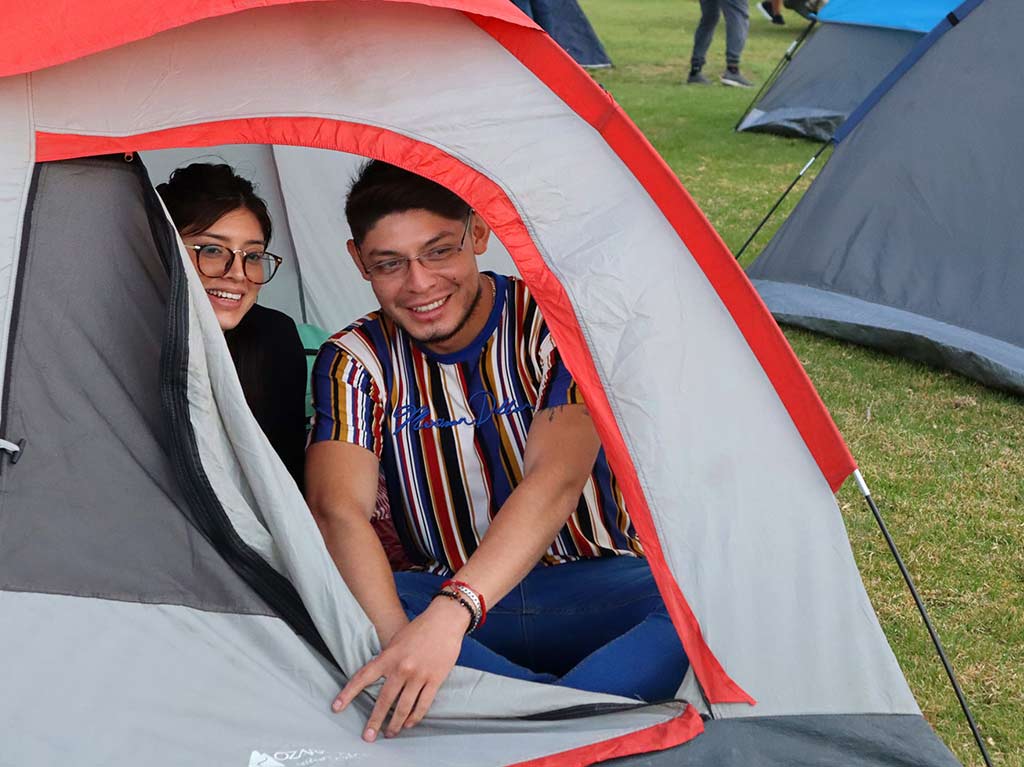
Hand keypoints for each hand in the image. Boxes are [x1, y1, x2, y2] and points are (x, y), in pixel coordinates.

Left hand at [331, 596, 469, 739]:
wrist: (445, 620)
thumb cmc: (420, 628)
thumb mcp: (396, 640)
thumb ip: (387, 659)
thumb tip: (378, 677)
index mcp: (389, 656)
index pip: (363, 677)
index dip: (348, 694)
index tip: (337, 707)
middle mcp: (402, 668)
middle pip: (385, 700)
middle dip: (375, 721)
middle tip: (368, 736)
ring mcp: (419, 675)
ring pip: (404, 707)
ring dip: (396, 724)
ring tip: (390, 733)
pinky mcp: (435, 679)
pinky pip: (423, 704)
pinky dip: (415, 717)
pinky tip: (409, 723)